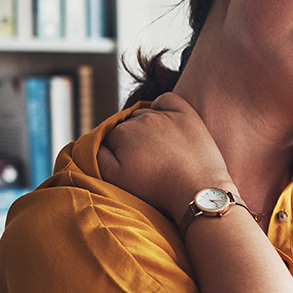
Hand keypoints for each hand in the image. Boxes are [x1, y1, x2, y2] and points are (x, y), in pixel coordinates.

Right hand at [98, 92, 232, 219]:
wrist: (197, 192)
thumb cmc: (156, 190)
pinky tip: (164, 121)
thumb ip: (97, 156)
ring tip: (157, 150)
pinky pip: (167, 100)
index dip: (116, 153)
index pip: (110, 138)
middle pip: (127, 125)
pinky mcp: (187, 115)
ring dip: (146, 127)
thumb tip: (94, 141)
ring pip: (146, 114)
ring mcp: (166, 115)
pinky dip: (162, 106)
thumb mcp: (115, 179)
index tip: (129, 167)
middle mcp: (143, 118)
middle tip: (145, 162)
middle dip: (131, 141)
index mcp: (122, 132)